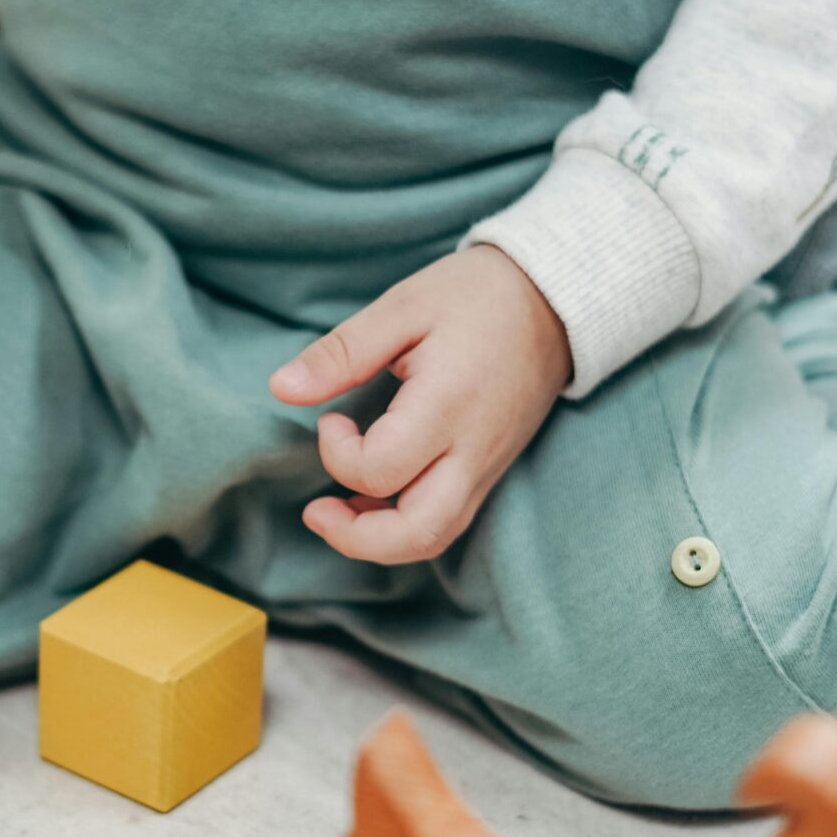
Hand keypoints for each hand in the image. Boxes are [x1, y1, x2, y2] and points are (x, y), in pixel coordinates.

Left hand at [268, 245, 571, 565]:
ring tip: (340, 511)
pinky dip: (406, 524)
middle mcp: (473, 451)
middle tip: (316, 510)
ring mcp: (487, 467)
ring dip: (379, 540)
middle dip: (355, 537)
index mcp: (448, 406)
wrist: (555, 300)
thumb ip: (342, 353)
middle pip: (415, 533)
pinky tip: (377, 498)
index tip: (330, 420)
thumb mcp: (403, 307)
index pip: (379, 470)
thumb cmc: (477, 296)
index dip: (337, 454)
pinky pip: (449, 521)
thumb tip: (281, 387)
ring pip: (434, 537)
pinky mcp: (491, 470)